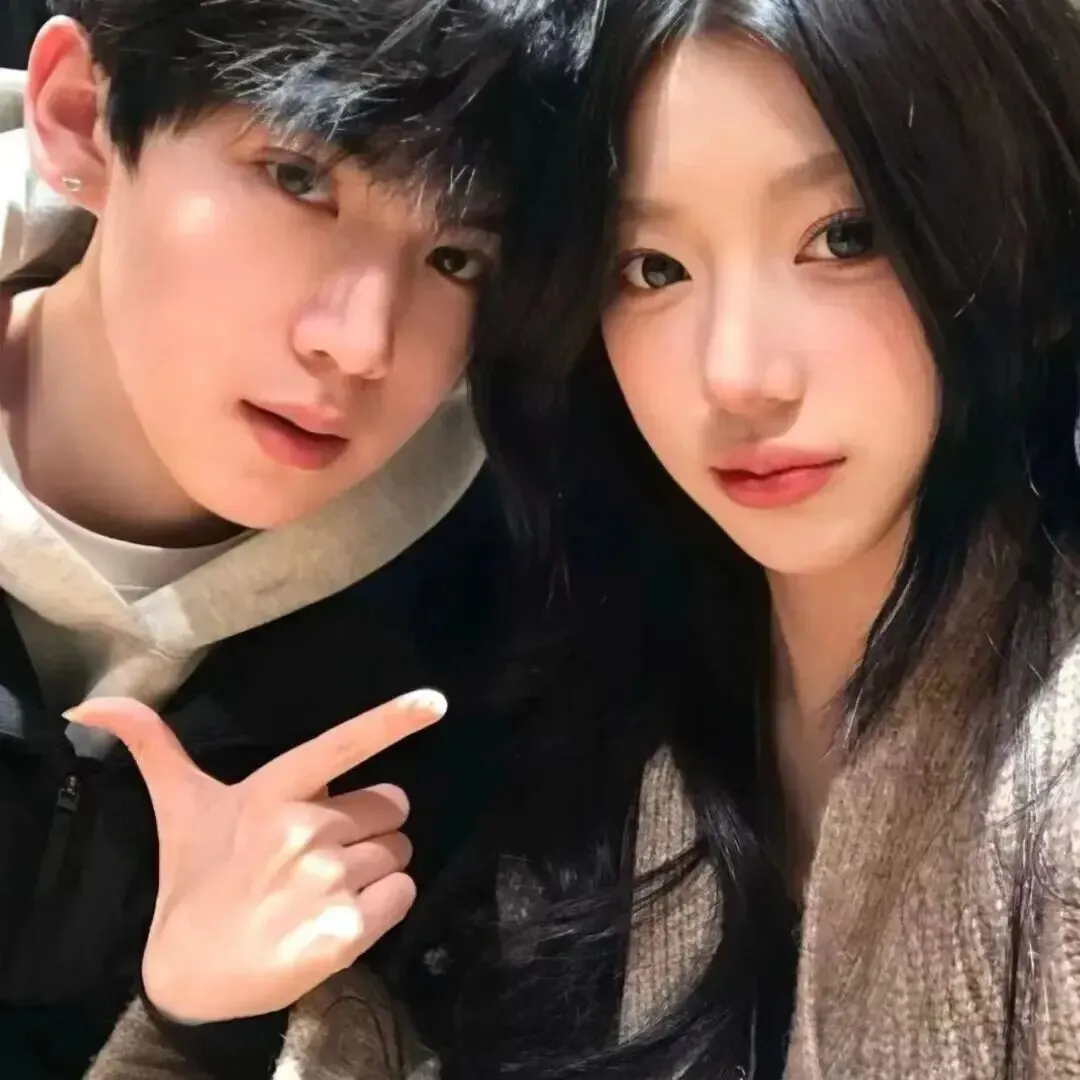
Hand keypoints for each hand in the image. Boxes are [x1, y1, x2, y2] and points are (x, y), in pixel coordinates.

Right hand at [65, 689, 446, 1022]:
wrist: (189, 978)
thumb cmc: (194, 880)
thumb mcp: (178, 808)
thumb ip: (151, 746)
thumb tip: (86, 703)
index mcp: (274, 792)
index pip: (343, 745)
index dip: (392, 720)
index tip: (435, 700)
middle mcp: (306, 830)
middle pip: (391, 806)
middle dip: (370, 825)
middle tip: (326, 850)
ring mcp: (327, 882)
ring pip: (400, 851)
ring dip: (376, 866)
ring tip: (326, 887)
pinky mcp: (346, 932)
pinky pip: (403, 894)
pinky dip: (386, 904)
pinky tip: (342, 916)